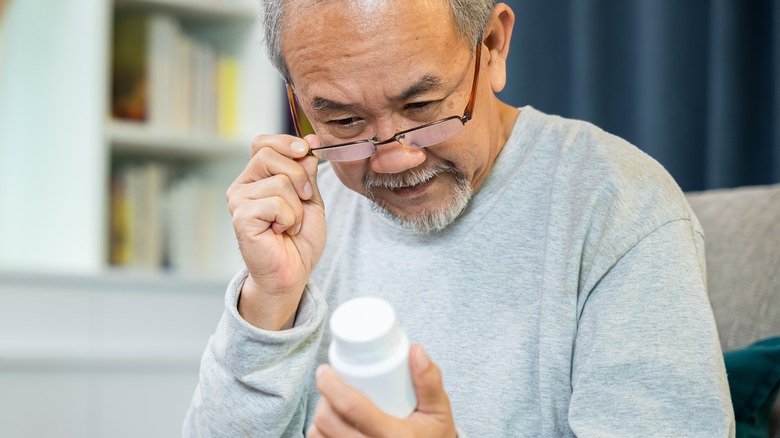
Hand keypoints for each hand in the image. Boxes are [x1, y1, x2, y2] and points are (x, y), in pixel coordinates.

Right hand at [226, 134, 325, 329]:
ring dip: (297, 206)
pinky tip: (281, 232)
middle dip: (299, 176)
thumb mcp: (311, 198)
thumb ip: (307, 172)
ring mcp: (238, 200)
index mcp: (257, 177)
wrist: (293, 272)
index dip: (285, 141)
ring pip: (279, 181)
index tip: (306, 149)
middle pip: (271, 155)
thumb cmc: (299, 239)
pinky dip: (289, 219)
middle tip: (305, 200)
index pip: (262, 143)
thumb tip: (308, 142)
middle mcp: (243, 185)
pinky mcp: (241, 217)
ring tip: (290, 224)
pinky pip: (275, 203)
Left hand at [308, 344, 455, 437]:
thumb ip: (429, 380)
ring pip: (320, 436)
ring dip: (321, 417)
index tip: (325, 370)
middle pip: (327, 422)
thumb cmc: (433, 436)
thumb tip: (415, 350)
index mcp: (394, 437)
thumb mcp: (438, 410)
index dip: (330, 385)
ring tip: (333, 404)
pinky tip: (333, 424)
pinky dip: (322, 433)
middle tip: (330, 384)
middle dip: (323, 399)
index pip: (350, 407)